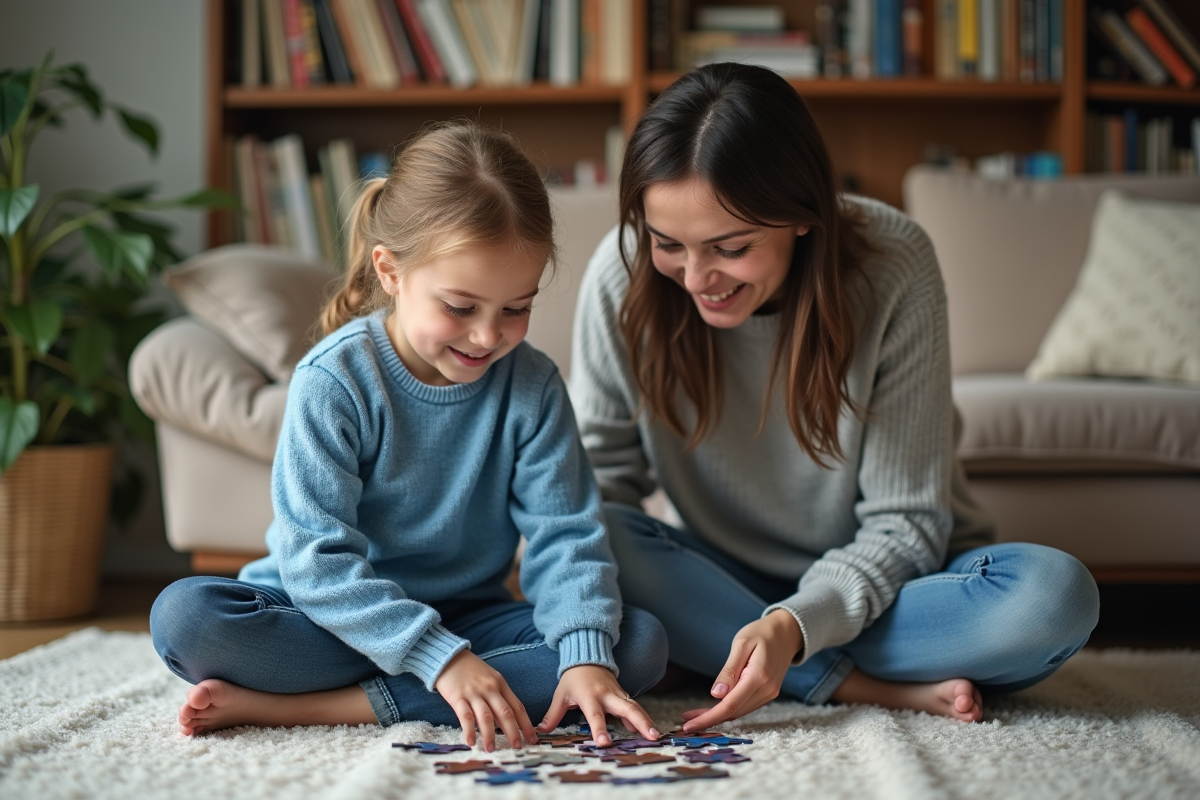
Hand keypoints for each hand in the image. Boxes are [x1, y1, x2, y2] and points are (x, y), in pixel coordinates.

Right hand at [434, 649, 537, 750]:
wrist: (449, 657)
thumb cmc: (471, 670)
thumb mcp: (490, 677)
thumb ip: (498, 696)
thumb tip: (506, 721)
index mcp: (500, 684)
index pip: (517, 706)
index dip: (526, 724)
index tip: (532, 738)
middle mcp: (490, 688)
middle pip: (505, 713)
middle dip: (513, 732)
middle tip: (517, 748)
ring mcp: (474, 693)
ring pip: (487, 717)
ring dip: (490, 736)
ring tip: (492, 749)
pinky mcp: (458, 697)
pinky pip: (466, 716)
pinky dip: (469, 731)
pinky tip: (471, 742)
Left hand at [536, 665, 660, 745]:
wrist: (587, 656)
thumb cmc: (573, 678)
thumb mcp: (560, 695)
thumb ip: (553, 715)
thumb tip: (540, 731)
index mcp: (589, 696)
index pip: (595, 715)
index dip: (600, 729)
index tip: (605, 743)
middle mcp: (607, 695)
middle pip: (627, 708)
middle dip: (640, 722)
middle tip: (652, 736)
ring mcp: (618, 693)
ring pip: (635, 707)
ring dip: (646, 720)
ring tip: (656, 736)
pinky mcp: (623, 694)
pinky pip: (634, 706)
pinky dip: (642, 718)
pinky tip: (649, 731)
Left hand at [680, 609, 803, 730]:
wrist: (787, 632)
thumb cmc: (761, 633)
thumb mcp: (741, 643)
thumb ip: (729, 670)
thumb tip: (716, 694)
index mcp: (759, 677)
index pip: (730, 705)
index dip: (708, 718)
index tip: (688, 725)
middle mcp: (766, 690)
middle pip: (733, 712)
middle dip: (709, 718)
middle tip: (685, 720)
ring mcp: (769, 693)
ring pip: (739, 712)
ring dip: (717, 716)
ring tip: (695, 715)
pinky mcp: (768, 693)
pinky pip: (746, 706)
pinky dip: (729, 709)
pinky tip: (715, 707)